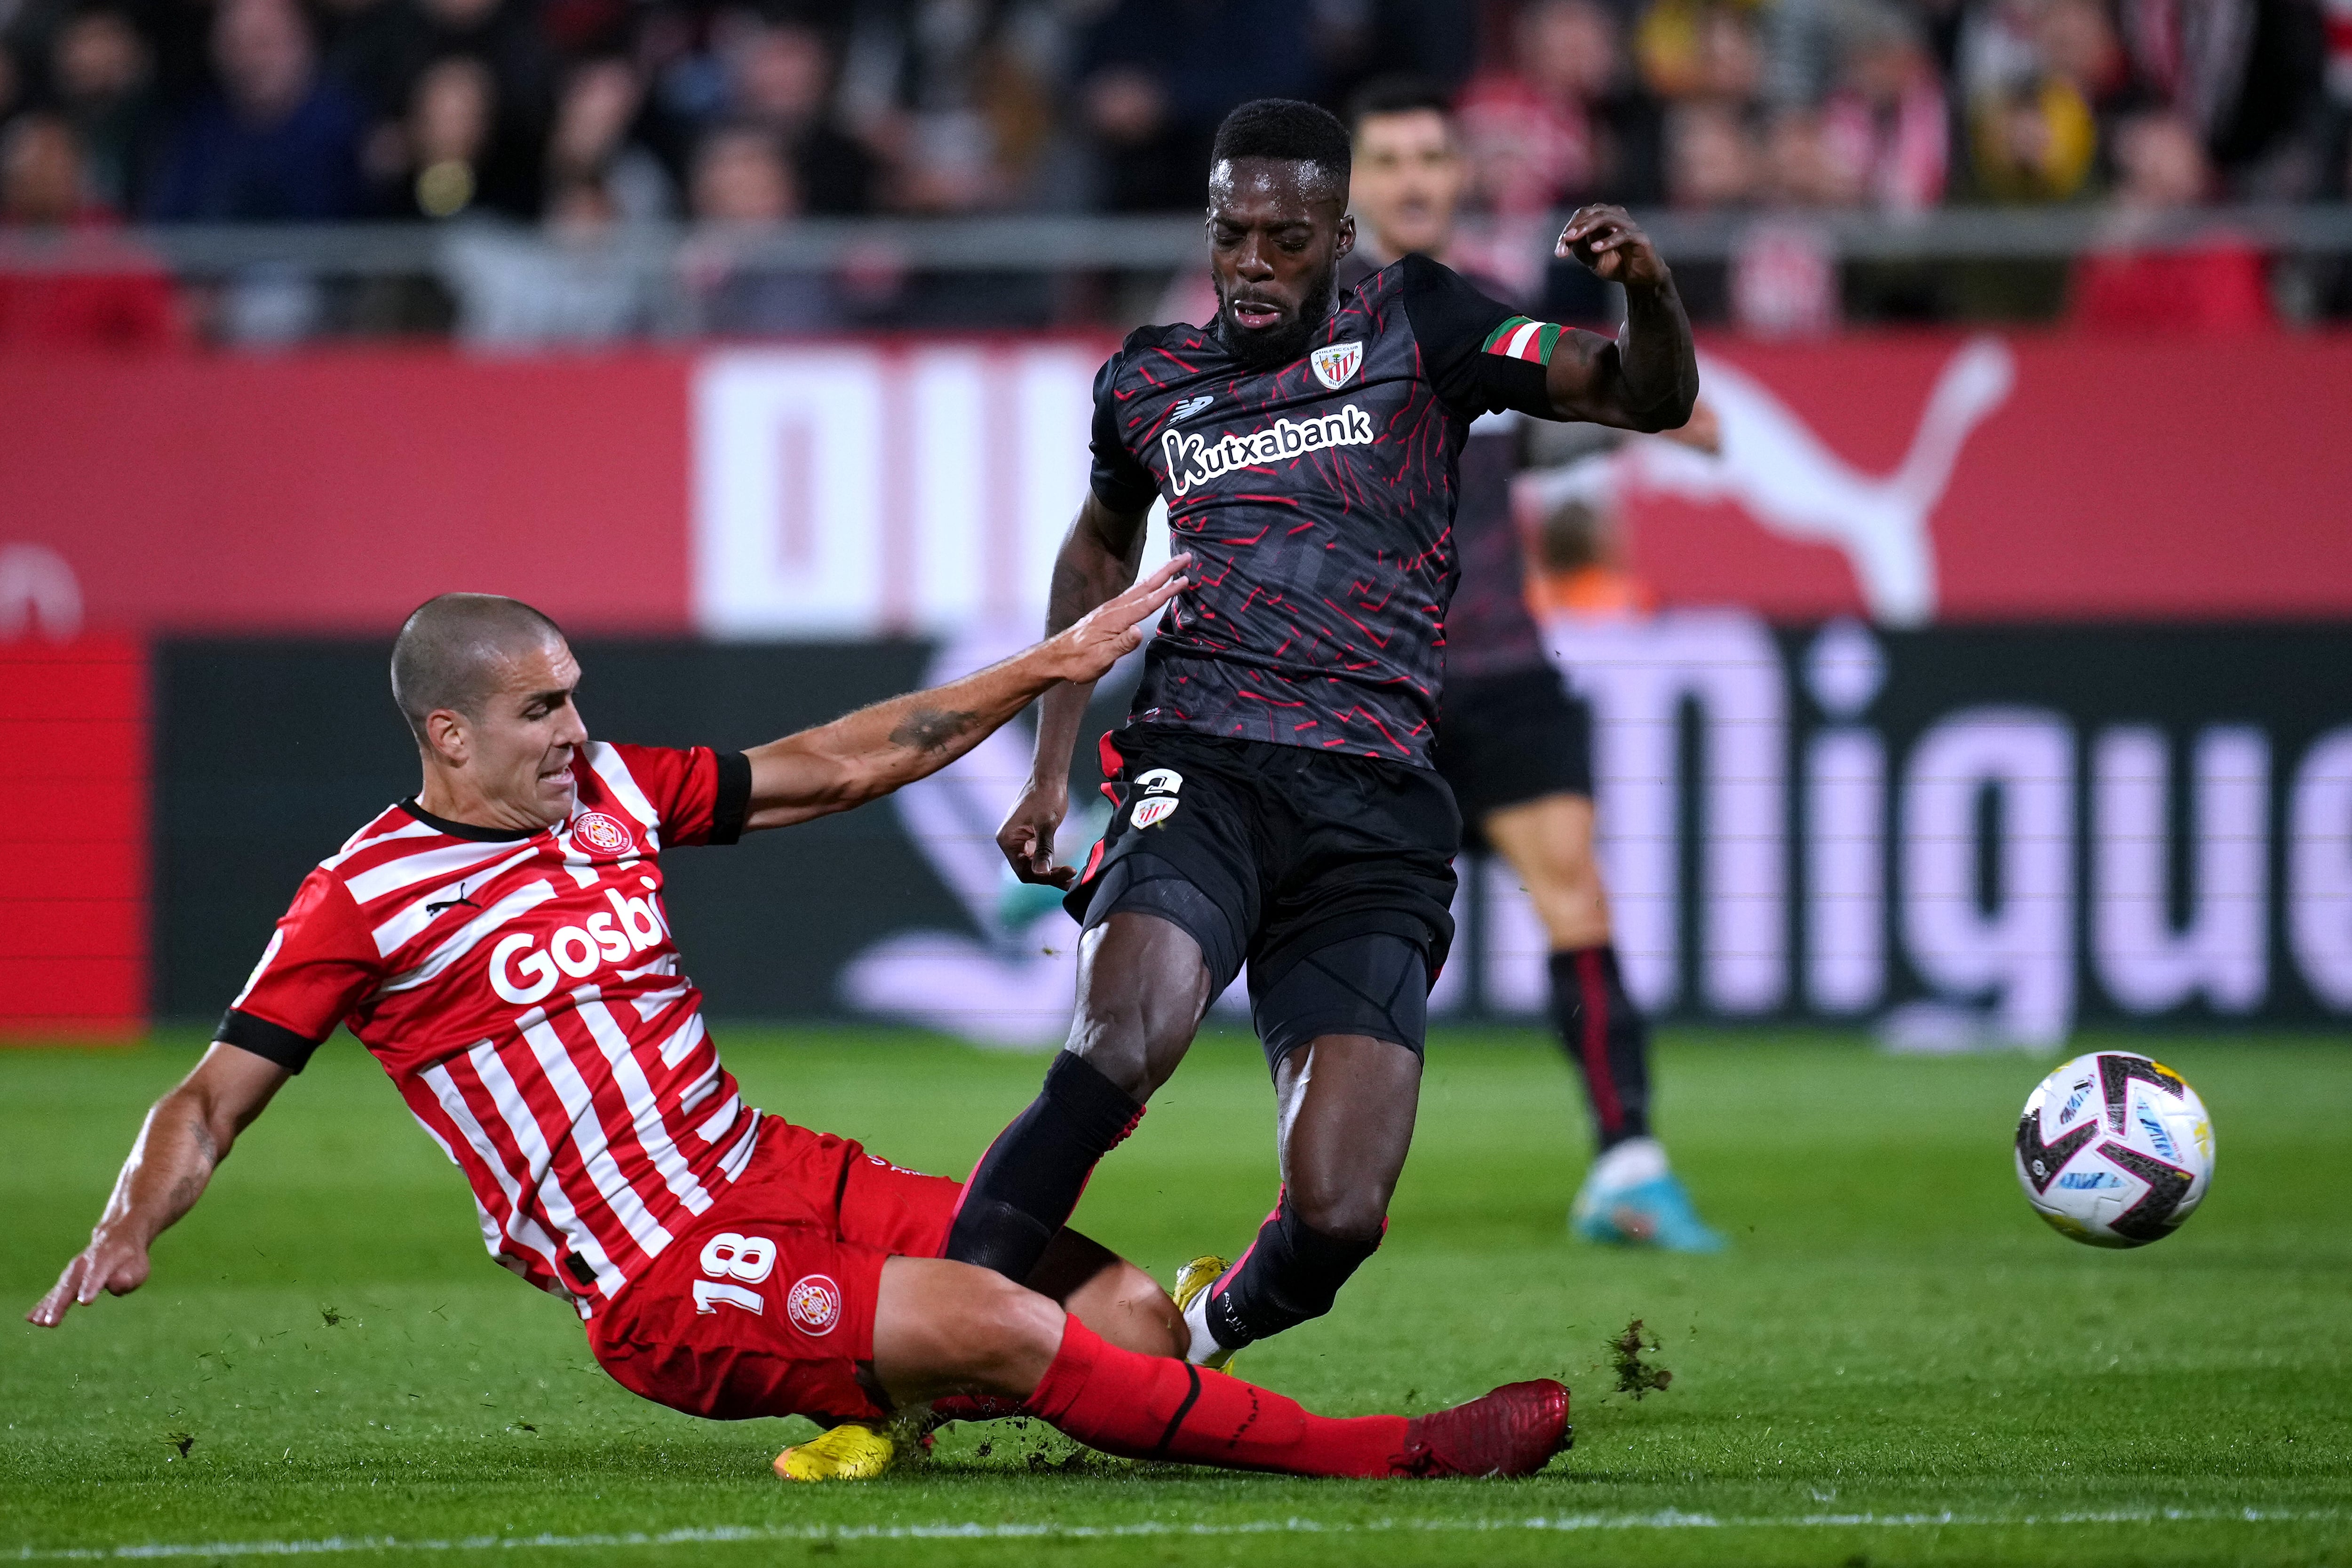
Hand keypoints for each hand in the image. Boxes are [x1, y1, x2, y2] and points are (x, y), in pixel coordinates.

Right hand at [27, 1229, 149, 1326]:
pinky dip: (44, 1305)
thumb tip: (116, 1284)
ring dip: (48, 1306)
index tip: (85, 1302)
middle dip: (60, 1303)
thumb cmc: (131, 1258)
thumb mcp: (138, 1266)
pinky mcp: (67, 1280)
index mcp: (106, 1257)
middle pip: (71, 1284)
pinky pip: (54, 1293)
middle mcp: (85, 1263)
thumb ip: (128, 1277)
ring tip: (38, 1322)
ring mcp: (73, 1271)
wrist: (118, 1237)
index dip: (91, 1287)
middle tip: (51, 1322)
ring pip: (59, 1289)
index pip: (97, 1273)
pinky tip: (31, 1318)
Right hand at [999, 777, 1074, 886]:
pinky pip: (1036, 856)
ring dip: (1050, 871)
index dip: (1045, 876)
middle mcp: (1009, 842)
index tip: (1067, 872)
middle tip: (1071, 878)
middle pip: (1028, 870)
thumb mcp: (1046, 824)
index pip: (1023, 871)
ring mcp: (1018, 840)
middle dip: (1049, 876)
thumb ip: (1044, 849)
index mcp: (1007, 840)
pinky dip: (1049, 862)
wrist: (1049, 777)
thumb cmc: (1046, 796)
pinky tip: (1063, 866)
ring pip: (1033, 865)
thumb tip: (1041, 872)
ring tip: (1070, 875)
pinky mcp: (1028, 837)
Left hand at [1039, 554, 1191, 685]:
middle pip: (1146, 586)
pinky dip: (1147, 584)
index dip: (1168, 591)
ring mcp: (1111, 608)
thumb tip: (1140, 631)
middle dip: (1167, 571)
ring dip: (1158, 574)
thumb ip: (1121, 644)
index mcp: (1116, 619)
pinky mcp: (1108, 612)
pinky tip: (1150, 584)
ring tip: (1174, 564)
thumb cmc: (1078, 661)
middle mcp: (1115, 608)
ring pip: (1140, 587)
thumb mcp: (1100, 658)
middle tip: (1186, 557)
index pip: (1148, 603)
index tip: (1186, 579)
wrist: (1056, 657)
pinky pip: (1133, 593)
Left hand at [1557, 205, 1671, 289]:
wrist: (1639, 278)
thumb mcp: (1591, 259)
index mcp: (1602, 218)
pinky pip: (1622, 234)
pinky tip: (1595, 248)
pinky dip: (1607, 241)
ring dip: (1586, 228)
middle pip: (1591, 212)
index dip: (1568, 230)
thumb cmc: (1615, 264)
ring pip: (1605, 218)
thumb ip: (1580, 249)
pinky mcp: (1639, 237)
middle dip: (1575, 226)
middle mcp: (1615, 216)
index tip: (1559, 251)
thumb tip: (1567, 240)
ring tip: (1573, 238)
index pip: (1581, 216)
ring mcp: (1628, 225)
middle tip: (1565, 239)